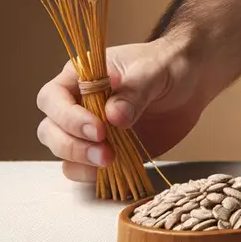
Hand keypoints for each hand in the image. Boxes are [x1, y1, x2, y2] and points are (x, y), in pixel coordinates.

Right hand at [35, 39, 205, 182]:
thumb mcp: (153, 71)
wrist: (190, 83)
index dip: (68, 117)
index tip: (98, 129)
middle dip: (72, 146)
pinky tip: (116, 170)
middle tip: (105, 153)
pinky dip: (95, 176)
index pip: (52, 99)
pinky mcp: (106, 151)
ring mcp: (89, 131)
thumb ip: (134, 92)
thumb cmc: (167, 65)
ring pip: (64, 154)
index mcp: (79, 77)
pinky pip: (86, 170)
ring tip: (113, 161)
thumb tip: (114, 116)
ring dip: (82, 163)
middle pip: (50, 131)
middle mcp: (77, 105)